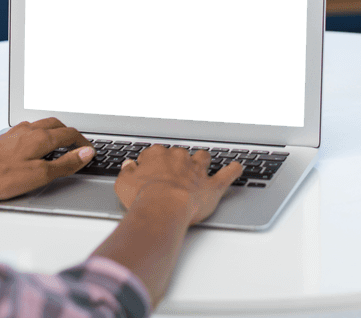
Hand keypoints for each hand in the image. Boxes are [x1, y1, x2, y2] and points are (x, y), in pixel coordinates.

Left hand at [0, 118, 94, 200]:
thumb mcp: (40, 175)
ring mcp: (14, 133)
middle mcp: (28, 130)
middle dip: (69, 132)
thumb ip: (65, 163)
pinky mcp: (3, 139)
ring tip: (58, 142)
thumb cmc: (0, 177)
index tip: (89, 150)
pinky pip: (27, 130)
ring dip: (54, 130)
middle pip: (56, 124)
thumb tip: (86, 153)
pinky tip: (32, 145)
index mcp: (41, 138)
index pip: (70, 134)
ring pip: (41, 125)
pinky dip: (38, 134)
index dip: (83, 142)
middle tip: (76, 144)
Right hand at [115, 146, 242, 224]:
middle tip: (173, 175)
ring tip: (202, 164)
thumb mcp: (123, 184)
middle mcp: (179, 158)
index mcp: (158, 155)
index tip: (149, 171)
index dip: (152, 163)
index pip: (155, 153)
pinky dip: (234, 170)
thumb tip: (129, 165)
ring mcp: (197, 170)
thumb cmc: (143, 197)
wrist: (164, 207)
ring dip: (202, 161)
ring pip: (203, 157)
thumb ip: (127, 172)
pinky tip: (237, 167)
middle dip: (178, 162)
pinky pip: (227, 173)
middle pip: (179, 154)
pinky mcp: (212, 184)